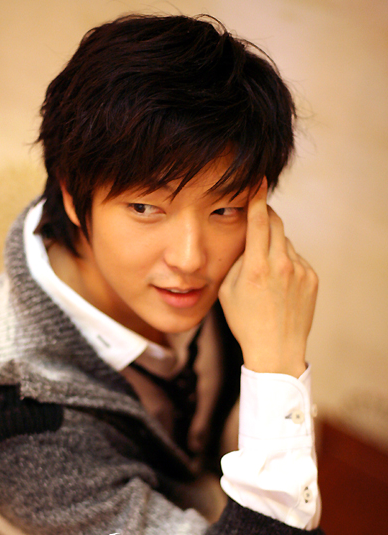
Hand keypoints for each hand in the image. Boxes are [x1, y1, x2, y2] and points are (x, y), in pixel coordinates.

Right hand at [218, 178, 317, 377]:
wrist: (276, 349)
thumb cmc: (245, 322)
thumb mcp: (227, 290)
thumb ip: (237, 259)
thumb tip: (247, 238)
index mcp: (257, 267)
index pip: (259, 221)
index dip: (257, 198)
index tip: (257, 181)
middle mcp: (282, 265)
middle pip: (277, 224)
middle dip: (267, 217)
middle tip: (258, 218)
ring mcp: (300, 271)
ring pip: (286, 244)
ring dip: (275, 248)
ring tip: (266, 275)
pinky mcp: (312, 278)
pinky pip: (297, 259)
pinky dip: (287, 264)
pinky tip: (279, 286)